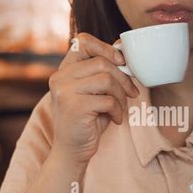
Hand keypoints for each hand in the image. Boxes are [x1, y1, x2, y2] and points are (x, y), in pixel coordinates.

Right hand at [49, 32, 139, 165]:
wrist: (73, 150)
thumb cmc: (88, 119)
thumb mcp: (95, 91)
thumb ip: (103, 71)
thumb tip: (123, 48)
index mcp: (64, 70)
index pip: (82, 41)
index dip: (106, 48)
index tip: (121, 62)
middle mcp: (60, 77)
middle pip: (102, 63)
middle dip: (123, 78)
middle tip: (132, 93)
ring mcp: (65, 92)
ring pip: (106, 80)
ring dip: (121, 95)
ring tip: (120, 108)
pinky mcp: (74, 107)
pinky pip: (108, 100)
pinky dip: (118, 110)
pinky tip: (115, 119)